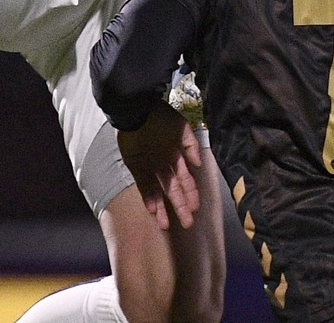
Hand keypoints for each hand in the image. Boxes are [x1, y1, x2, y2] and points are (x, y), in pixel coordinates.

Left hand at [118, 101, 203, 230]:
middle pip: (173, 189)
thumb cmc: (160, 116)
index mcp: (175, 155)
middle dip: (180, 206)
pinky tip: (153, 210)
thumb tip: (198, 164)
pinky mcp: (135, 167)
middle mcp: (163, 164)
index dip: (190, 193)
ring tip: (166, 225)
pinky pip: (142, 185)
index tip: (196, 208)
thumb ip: (191, 144)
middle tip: (188, 223)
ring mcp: (149, 167)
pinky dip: (147, 197)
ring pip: (158, 191)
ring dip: (162, 208)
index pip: (184, 179)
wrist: (136, 109)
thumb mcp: (181, 127)